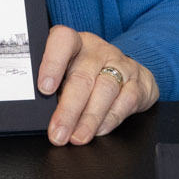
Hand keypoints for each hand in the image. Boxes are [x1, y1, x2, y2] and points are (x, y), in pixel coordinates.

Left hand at [38, 25, 157, 145]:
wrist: (128, 71)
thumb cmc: (87, 74)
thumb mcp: (67, 73)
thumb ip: (53, 88)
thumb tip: (40, 115)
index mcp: (74, 43)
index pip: (63, 41)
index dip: (53, 63)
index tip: (44, 89)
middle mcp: (97, 51)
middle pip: (82, 77)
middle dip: (68, 110)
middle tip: (58, 133)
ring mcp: (120, 64)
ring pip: (105, 89)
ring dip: (89, 118)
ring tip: (77, 138)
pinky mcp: (138, 81)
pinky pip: (126, 101)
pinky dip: (111, 120)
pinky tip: (99, 131)